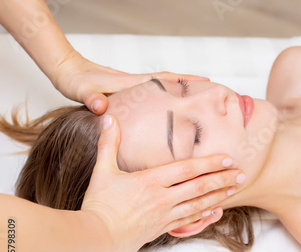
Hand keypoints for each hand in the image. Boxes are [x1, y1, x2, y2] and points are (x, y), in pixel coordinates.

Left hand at [53, 50, 208, 114]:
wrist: (67, 71)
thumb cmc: (75, 81)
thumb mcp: (81, 90)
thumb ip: (91, 98)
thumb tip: (100, 107)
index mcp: (132, 84)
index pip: (165, 79)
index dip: (186, 80)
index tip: (206, 81)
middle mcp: (137, 84)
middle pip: (171, 83)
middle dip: (191, 85)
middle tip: (211, 91)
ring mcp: (134, 88)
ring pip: (164, 89)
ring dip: (181, 92)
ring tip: (198, 102)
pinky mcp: (129, 93)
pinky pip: (154, 95)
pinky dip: (167, 98)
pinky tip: (170, 109)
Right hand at [81, 115, 241, 251]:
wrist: (95, 237)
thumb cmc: (98, 204)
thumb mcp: (102, 170)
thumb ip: (109, 142)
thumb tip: (108, 116)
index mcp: (150, 181)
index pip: (187, 169)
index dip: (210, 163)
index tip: (227, 159)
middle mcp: (162, 198)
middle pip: (200, 186)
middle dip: (223, 179)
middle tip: (242, 174)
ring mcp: (164, 215)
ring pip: (198, 204)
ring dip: (219, 197)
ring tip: (235, 190)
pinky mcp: (162, 228)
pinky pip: (189, 221)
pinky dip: (204, 215)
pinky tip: (215, 212)